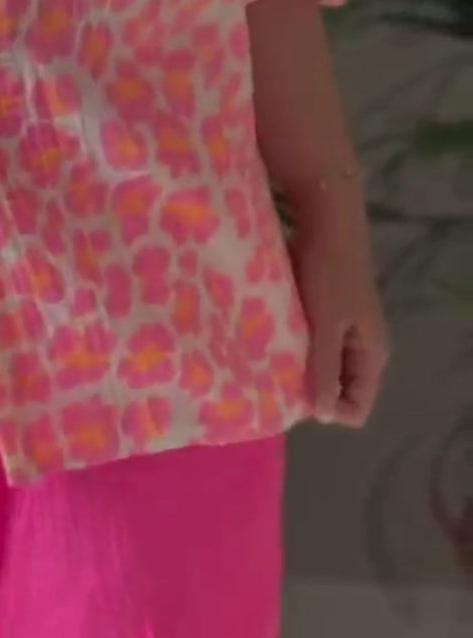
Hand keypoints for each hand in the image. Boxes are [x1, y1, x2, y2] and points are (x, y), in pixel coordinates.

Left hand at [288, 180, 390, 427]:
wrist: (326, 220)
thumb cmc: (328, 273)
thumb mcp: (326, 325)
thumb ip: (325, 370)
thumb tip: (324, 417)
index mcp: (371, 354)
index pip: (356, 407)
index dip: (327, 410)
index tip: (293, 396)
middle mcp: (361, 347)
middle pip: (338, 389)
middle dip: (309, 391)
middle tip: (272, 381)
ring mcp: (342, 329)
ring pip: (321, 366)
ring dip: (297, 367)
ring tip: (265, 363)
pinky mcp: (324, 312)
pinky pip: (310, 344)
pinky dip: (292, 346)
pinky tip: (267, 341)